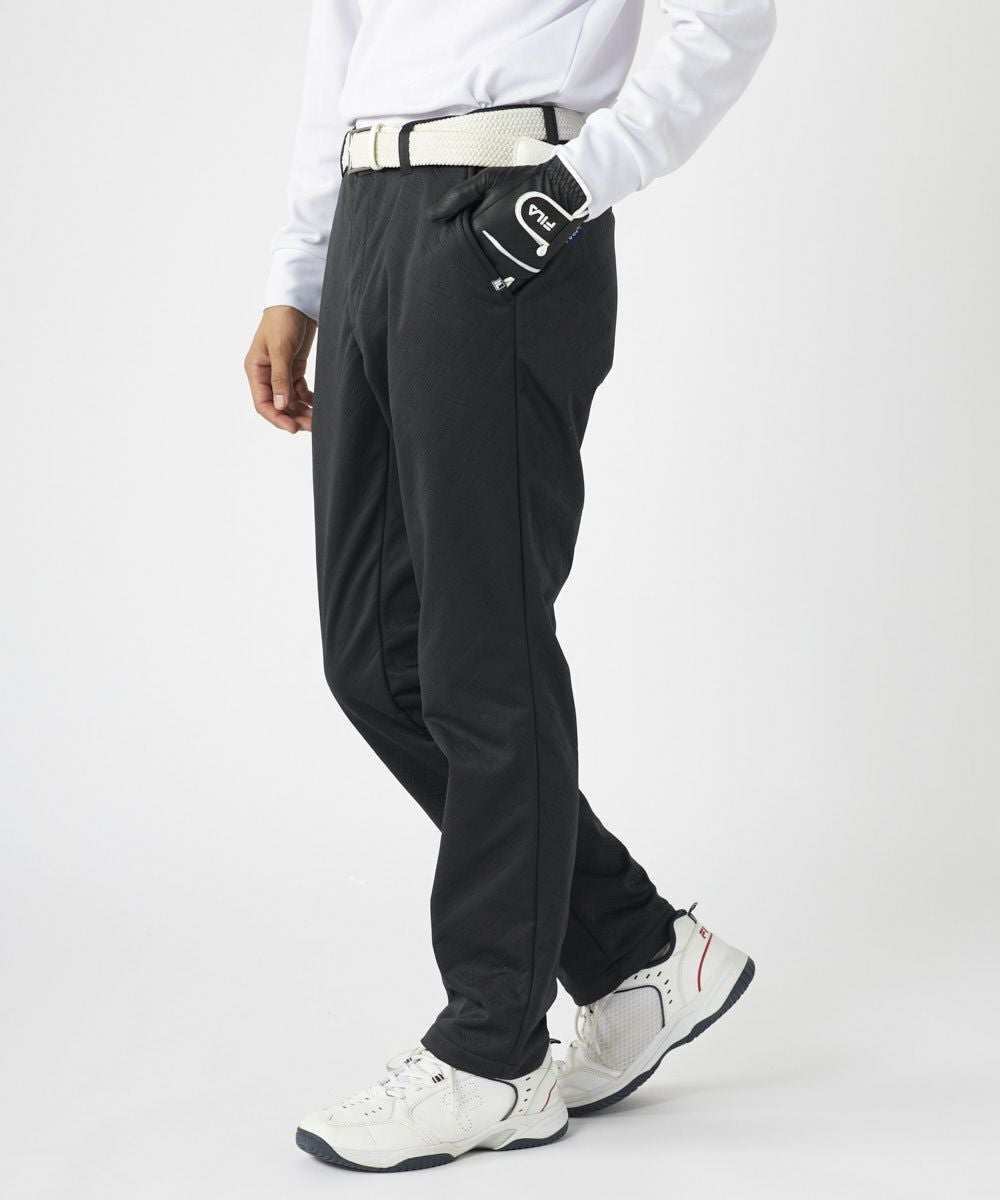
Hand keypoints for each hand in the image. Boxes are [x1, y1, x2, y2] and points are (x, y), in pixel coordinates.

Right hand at [244, 305, 316, 432]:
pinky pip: (299, 391)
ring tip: (317, 419)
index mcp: (255, 370)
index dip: (277, 418)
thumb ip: (280, 378)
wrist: (297, 300)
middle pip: (277, 405)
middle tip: (311, 426)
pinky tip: (318, 405)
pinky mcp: (294, 368)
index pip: (263, 403)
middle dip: (293, 417)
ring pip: (289, 400)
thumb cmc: (283, 320)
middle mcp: (266, 374)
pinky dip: (308, 400)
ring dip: (301, 411)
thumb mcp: (281, 349)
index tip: (293, 428)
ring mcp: (280, 372)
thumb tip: (280, 406)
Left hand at [429, 156, 589, 294]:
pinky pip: (509, 281)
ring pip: (488, 274)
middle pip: (472, 262)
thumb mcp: (486, 180)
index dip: (455, 245)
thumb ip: (457, 197)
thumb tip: (431, 216)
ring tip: (481, 270)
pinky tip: (498, 277)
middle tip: (460, 267)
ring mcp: (511, 259)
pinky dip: (502, 280)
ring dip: (484, 272)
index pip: (458, 245)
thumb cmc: (521, 181)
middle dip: (468, 261)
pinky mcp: (527, 266)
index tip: (449, 249)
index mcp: (480, 227)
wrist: (559, 191)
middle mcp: (493, 247)